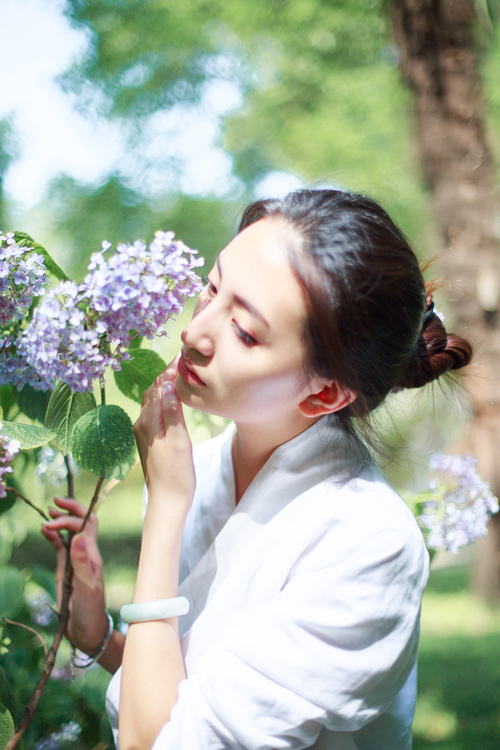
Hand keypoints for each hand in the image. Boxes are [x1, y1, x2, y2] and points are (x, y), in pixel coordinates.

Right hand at [41, 497, 107, 654]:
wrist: (87, 632)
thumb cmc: (90, 611)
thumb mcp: (87, 588)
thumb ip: (82, 563)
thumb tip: (77, 535)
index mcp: (93, 555)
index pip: (86, 525)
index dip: (73, 515)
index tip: (54, 515)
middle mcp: (85, 554)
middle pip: (81, 523)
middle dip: (70, 510)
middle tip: (53, 502)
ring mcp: (75, 560)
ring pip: (69, 533)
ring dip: (61, 521)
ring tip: (47, 513)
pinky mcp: (66, 569)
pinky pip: (60, 547)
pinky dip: (53, 537)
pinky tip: (44, 531)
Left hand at [134, 356, 194, 509]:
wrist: (167, 500)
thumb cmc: (177, 474)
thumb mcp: (179, 442)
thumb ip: (173, 412)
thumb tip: (168, 385)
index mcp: (148, 421)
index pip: (159, 386)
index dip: (171, 370)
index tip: (185, 356)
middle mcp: (141, 423)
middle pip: (153, 390)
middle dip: (167, 375)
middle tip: (185, 361)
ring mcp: (143, 431)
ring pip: (152, 400)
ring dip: (165, 386)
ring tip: (181, 375)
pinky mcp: (148, 439)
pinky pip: (154, 411)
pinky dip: (163, 400)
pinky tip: (174, 399)